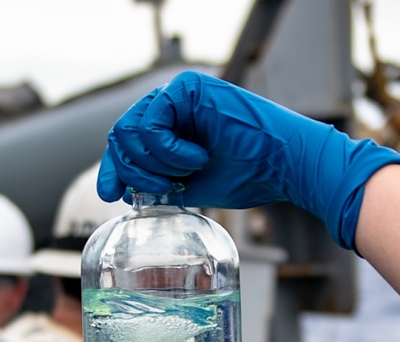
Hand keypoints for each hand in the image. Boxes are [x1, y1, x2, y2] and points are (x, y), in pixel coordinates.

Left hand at [97, 70, 399, 249]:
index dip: (115, 169)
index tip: (112, 194)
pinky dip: (169, 150)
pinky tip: (197, 159)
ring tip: (190, 172)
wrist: (287, 164)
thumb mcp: (197, 187)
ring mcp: (180, 95)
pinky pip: (153, 123)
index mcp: (176, 128)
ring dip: (156, 163)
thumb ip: (166, 184)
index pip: (129, 143)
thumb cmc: (255, 175)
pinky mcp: (188, 89)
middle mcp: (175, 108)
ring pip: (131, 129)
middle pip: (123, 135)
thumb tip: (132, 191)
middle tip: (164, 189)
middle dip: (134, 170)